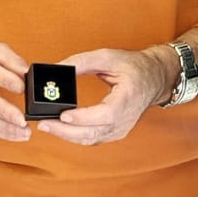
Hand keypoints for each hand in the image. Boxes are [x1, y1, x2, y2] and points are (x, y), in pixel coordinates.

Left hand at [35, 47, 172, 146]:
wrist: (154, 79)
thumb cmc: (134, 67)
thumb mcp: (109, 57)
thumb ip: (82, 61)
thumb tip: (57, 68)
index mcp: (128, 98)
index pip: (106, 115)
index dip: (84, 117)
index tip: (63, 114)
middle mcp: (126, 118)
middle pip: (94, 133)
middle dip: (66, 131)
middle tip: (43, 123)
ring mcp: (122, 129)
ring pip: (91, 139)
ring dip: (67, 135)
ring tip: (46, 126)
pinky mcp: (115, 133)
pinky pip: (93, 139)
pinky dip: (75, 136)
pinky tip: (60, 128)